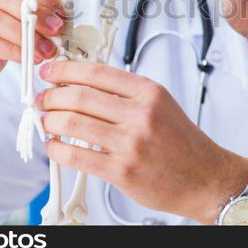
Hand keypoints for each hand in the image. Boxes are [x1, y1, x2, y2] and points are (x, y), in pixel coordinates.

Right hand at [0, 0, 64, 140]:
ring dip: (25, 35)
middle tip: (56, 32)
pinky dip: (9, 49)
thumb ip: (21, 22)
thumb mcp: (0, 32)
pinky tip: (26, 58)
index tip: (62, 16)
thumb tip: (57, 21)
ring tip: (45, 51)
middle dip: (35, 15)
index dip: (41, 0)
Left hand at [36, 60, 247, 223]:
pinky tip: (55, 146)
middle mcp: (140, 114)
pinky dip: (58, 149)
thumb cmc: (182, 143)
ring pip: (73, 124)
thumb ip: (126, 93)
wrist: (205, 178)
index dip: (65, 70)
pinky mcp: (122, 171)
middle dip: (51, 96)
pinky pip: (77, 157)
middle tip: (43, 100)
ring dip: (50, 121)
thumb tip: (83, 84)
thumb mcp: (161, 105)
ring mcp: (131, 143)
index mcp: (149, 92)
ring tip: (46, 122)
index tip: (50, 72)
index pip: (97, 72)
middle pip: (79, 96)